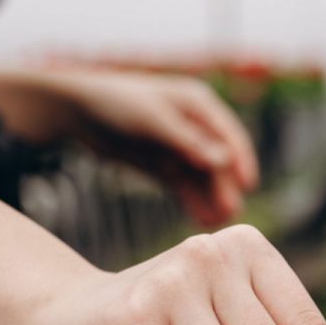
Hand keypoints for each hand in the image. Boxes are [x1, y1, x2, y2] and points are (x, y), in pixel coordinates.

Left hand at [0, 68, 258, 225]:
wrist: (77, 110)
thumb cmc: (116, 102)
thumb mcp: (154, 120)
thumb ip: (189, 142)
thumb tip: (224, 160)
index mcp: (199, 105)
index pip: (229, 135)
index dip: (240, 160)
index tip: (248, 185)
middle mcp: (196, 127)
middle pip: (219, 161)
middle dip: (225, 186)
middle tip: (231, 213)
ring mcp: (182, 148)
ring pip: (204, 178)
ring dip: (212, 198)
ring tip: (217, 222)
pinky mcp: (166, 165)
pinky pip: (186, 187)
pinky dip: (194, 202)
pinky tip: (202, 219)